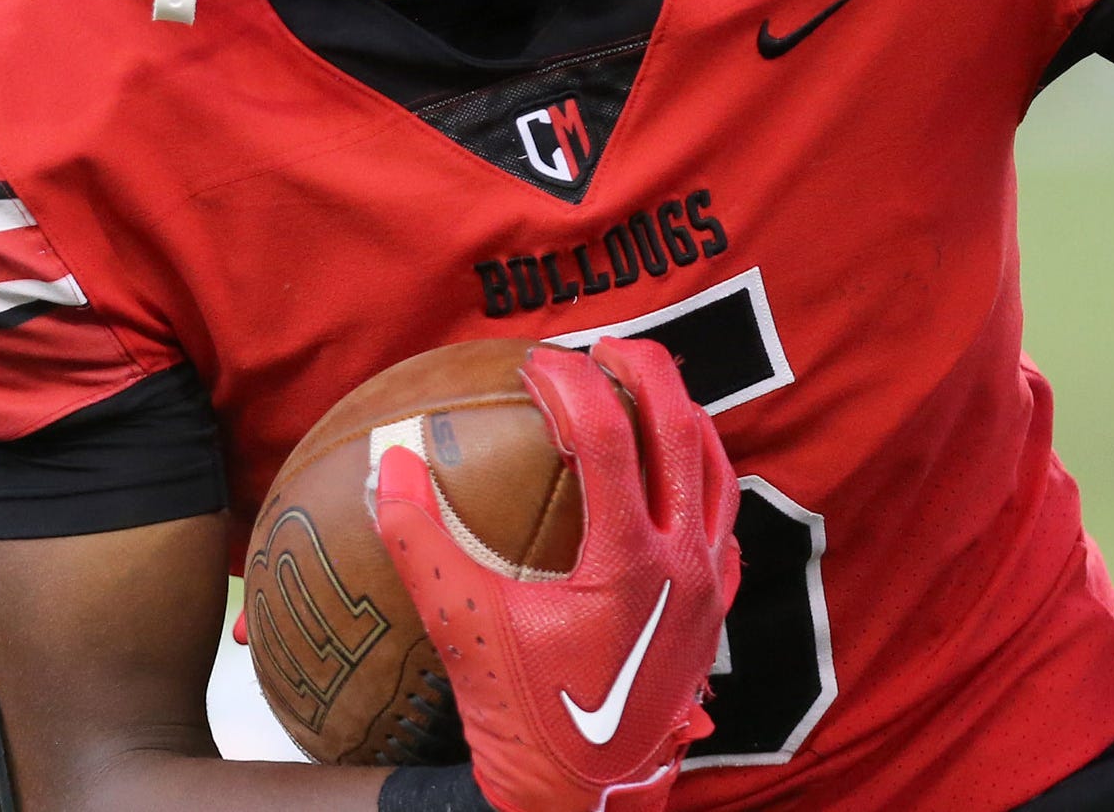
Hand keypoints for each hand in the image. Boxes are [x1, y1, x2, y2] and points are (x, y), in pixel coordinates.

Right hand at [371, 339, 740, 811]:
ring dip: (683, 420)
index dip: (571, 382)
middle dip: (647, 373)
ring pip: (718, 473)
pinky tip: (668, 483)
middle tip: (604, 347)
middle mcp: (685, 565)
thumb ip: (420, 541)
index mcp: (628, 559)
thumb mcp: (462, 627)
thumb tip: (389, 465)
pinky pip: (724, 524)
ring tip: (644, 393)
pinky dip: (701, 483)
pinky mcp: (715, 614)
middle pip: (683, 431)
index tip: (533, 362)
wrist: (584, 799)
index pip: (609, 434)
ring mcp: (710, 590)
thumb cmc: (525, 718)